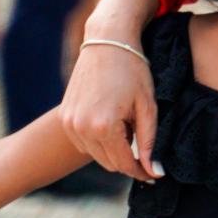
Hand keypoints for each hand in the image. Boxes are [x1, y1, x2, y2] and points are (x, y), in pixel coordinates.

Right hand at [61, 39, 160, 182]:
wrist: (107, 42)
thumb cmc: (133, 71)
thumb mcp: (147, 106)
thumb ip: (148, 142)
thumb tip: (153, 172)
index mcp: (104, 127)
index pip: (124, 165)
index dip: (140, 172)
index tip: (153, 175)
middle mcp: (81, 128)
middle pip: (109, 163)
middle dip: (127, 159)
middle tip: (141, 141)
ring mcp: (69, 123)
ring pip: (95, 154)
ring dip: (112, 149)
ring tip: (126, 125)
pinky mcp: (64, 117)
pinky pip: (83, 142)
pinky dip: (98, 139)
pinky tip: (111, 121)